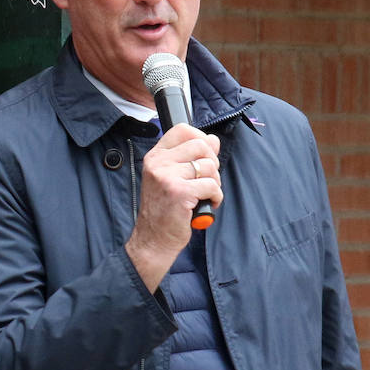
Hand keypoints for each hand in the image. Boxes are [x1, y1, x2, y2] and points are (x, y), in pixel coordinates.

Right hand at [124, 123, 220, 290]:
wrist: (153, 240)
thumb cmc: (164, 210)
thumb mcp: (172, 178)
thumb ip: (190, 158)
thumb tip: (213, 140)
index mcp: (155, 156)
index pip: (183, 130)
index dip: (201, 138)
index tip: (205, 156)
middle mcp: (158, 163)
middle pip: (201, 145)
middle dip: (212, 163)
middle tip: (207, 180)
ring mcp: (167, 177)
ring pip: (209, 166)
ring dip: (215, 183)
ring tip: (205, 195)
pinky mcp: (179, 192)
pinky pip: (212, 185)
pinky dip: (216, 197)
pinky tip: (207, 205)